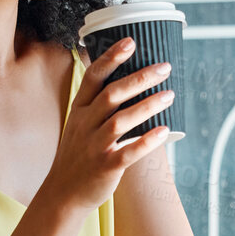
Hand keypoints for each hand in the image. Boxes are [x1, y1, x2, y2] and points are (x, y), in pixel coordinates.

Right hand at [40, 38, 176, 211]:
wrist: (63, 193)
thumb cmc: (78, 155)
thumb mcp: (79, 125)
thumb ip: (97, 103)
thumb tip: (127, 80)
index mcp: (80, 110)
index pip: (94, 78)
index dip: (111, 58)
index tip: (131, 42)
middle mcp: (85, 125)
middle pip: (112, 95)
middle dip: (139, 78)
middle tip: (164, 67)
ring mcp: (95, 146)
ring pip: (121, 121)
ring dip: (148, 105)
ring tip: (170, 95)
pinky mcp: (106, 167)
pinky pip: (128, 152)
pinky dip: (147, 141)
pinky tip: (164, 131)